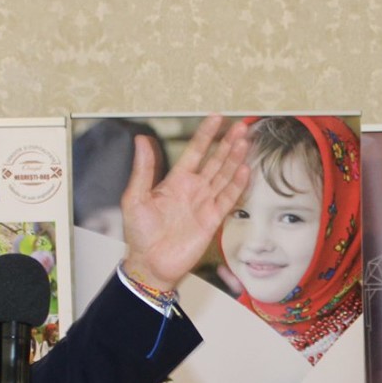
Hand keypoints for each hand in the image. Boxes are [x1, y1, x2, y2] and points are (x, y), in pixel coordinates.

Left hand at [120, 115, 251, 292]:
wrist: (151, 264)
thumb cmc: (140, 234)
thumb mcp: (135, 197)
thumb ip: (143, 169)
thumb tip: (141, 139)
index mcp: (175, 181)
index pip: (195, 152)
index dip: (206, 135)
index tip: (216, 118)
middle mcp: (193, 190)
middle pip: (216, 161)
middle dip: (228, 144)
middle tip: (241, 127)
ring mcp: (205, 204)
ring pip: (225, 177)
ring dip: (235, 160)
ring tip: (245, 142)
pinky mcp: (213, 220)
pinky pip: (228, 199)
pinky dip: (237, 185)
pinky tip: (245, 170)